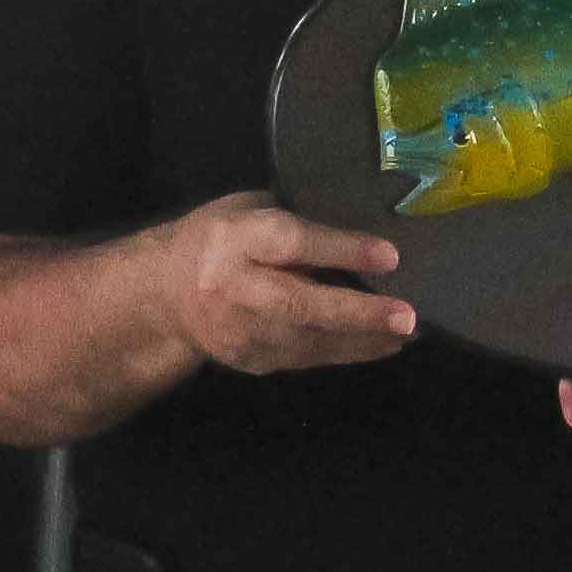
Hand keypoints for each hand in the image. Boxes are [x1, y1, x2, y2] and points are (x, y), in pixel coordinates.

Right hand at [170, 193, 421, 376]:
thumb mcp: (246, 210)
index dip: (340, 249)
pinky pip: (306, 358)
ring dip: (363, 339)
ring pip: (308, 341)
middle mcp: (235, 288)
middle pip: (299, 304)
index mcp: (233, 238)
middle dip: (357, 313)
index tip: (389, 256)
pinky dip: (347, 352)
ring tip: (407, 333)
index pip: (290, 243)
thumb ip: (291, 219)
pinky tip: (381, 345)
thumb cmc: (216, 239)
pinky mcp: (251, 361)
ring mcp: (241, 332)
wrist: (164, 297)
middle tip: (406, 316)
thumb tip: (358, 228)